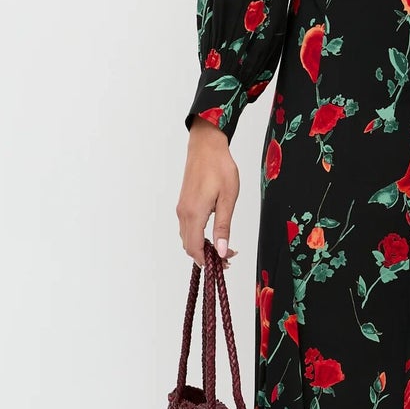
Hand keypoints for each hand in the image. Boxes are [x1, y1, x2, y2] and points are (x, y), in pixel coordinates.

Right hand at [177, 116, 239, 268]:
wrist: (206, 146)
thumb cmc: (220, 168)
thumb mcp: (228, 198)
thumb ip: (223, 226)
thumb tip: (222, 251)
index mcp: (194, 213)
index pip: (196, 248)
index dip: (209, 261)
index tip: (226, 262)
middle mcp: (183, 213)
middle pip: (189, 247)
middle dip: (206, 257)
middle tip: (228, 257)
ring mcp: (181, 209)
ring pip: (187, 238)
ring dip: (202, 247)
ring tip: (223, 247)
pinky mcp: (183, 204)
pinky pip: (187, 228)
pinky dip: (197, 237)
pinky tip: (213, 234)